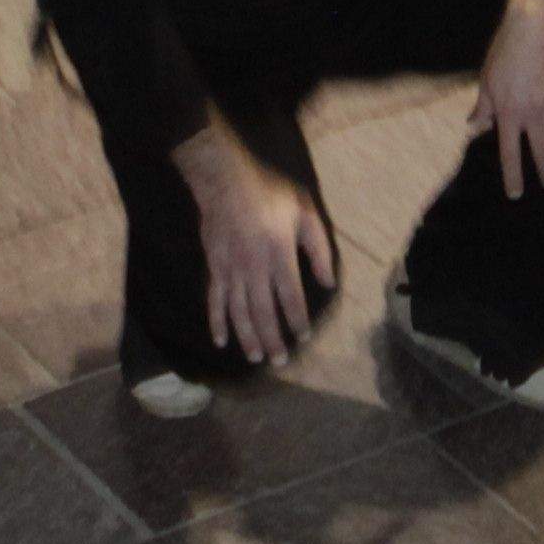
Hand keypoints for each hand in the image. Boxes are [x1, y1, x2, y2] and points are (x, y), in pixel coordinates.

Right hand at [175, 127, 339, 369]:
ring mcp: (231, 270)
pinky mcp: (215, 268)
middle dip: (273, 339)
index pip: (291, 297)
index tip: (303, 337)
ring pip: (239, 312)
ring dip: (248, 338)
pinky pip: (215, 300)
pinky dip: (217, 322)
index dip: (298, 320)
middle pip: (264, 312)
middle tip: (280, 362)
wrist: (224, 180)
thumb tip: (329, 282)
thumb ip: (318, 248)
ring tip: (256, 358)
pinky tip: (221, 340)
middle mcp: (254, 268)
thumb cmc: (269, 193)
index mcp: (279, 254)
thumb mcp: (305, 211)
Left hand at [476, 0, 543, 198]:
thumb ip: (484, 107)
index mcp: (508, 113)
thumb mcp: (487, 80)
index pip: (509, 154)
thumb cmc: (504, 50)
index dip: (513, 176)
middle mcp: (532, 113)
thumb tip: (474, 126)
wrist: (532, 23)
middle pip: (541, 151)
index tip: (516, 194)